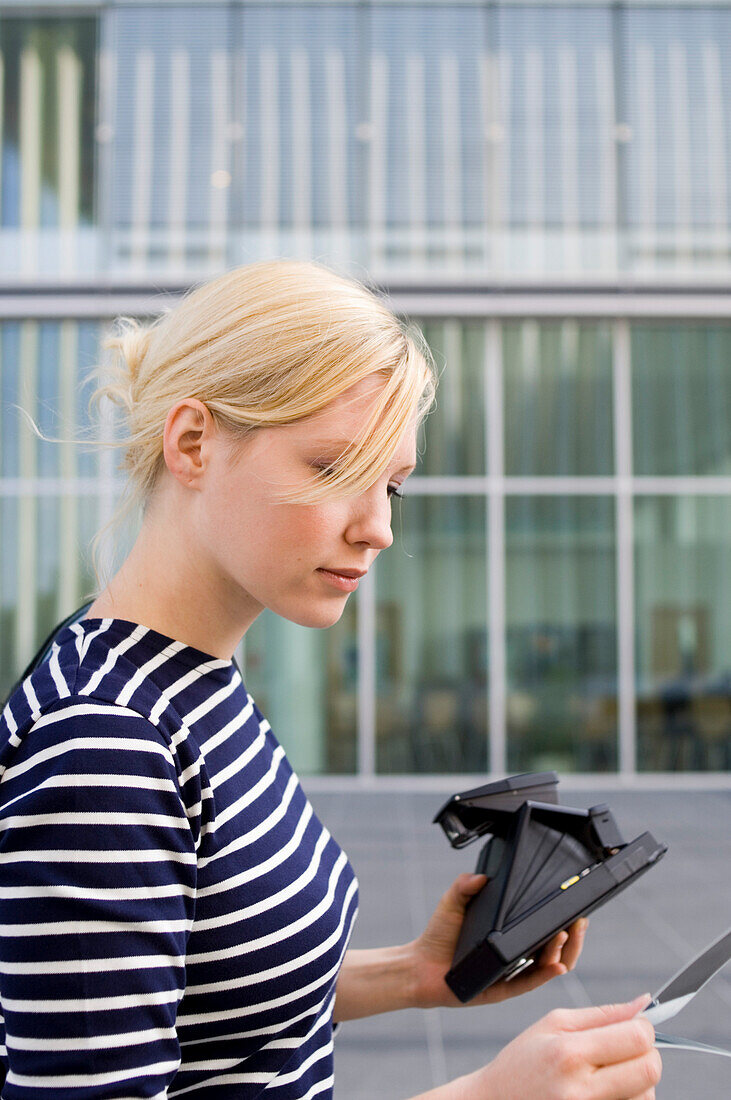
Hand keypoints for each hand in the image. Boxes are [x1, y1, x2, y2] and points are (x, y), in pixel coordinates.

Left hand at [411, 873, 587, 1008]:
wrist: (419, 966)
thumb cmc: (438, 936)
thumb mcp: (453, 904)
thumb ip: (464, 885)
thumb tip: (481, 875)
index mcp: (510, 937)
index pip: (546, 930)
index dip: (565, 922)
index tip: (578, 909)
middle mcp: (515, 956)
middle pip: (556, 950)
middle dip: (573, 937)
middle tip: (579, 922)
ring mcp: (510, 974)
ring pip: (548, 968)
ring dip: (562, 952)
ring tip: (565, 935)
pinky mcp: (501, 990)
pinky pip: (529, 984)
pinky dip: (545, 975)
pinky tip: (556, 965)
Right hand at [464, 995, 660, 1099]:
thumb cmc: (523, 1063)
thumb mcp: (553, 1025)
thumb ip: (602, 1014)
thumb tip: (643, 1003)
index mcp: (569, 1053)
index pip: (636, 1039)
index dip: (643, 1028)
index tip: (634, 1026)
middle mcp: (581, 1091)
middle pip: (650, 1070)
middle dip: (646, 1054)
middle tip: (626, 1050)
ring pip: (648, 1096)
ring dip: (639, 1082)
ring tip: (609, 1076)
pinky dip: (630, 1099)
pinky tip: (606, 1092)